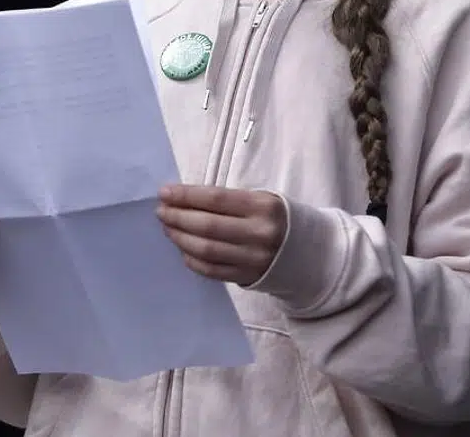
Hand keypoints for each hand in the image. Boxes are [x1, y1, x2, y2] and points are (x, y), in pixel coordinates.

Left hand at [156, 184, 287, 285]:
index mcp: (263, 207)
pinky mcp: (247, 276)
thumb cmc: (274, 218)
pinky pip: (212, 270)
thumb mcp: (260, 200)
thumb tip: (182, 199)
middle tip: (161, 211)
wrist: (308, 251)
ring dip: (180, 238)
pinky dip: (192, 259)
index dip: (186, 196)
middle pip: (207, 226)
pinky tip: (183, 249)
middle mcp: (259, 233)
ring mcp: (253, 258)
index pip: (215, 200)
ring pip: (206, 250)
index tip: (164, 192)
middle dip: (178, 217)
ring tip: (168, 228)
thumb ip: (226, 200)